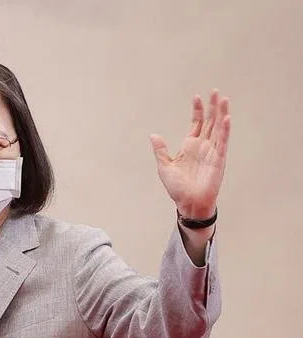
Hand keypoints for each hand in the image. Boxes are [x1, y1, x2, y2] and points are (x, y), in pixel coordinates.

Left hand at [150, 90, 230, 219]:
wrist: (188, 203)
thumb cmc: (177, 188)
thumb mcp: (164, 167)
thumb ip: (161, 150)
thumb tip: (153, 135)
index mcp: (190, 146)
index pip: (196, 123)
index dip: (197, 110)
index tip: (197, 96)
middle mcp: (203, 146)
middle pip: (210, 122)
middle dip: (212, 107)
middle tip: (216, 91)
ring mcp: (212, 151)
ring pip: (218, 128)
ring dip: (221, 114)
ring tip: (224, 99)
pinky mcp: (219, 159)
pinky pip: (223, 142)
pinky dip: (225, 130)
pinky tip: (226, 118)